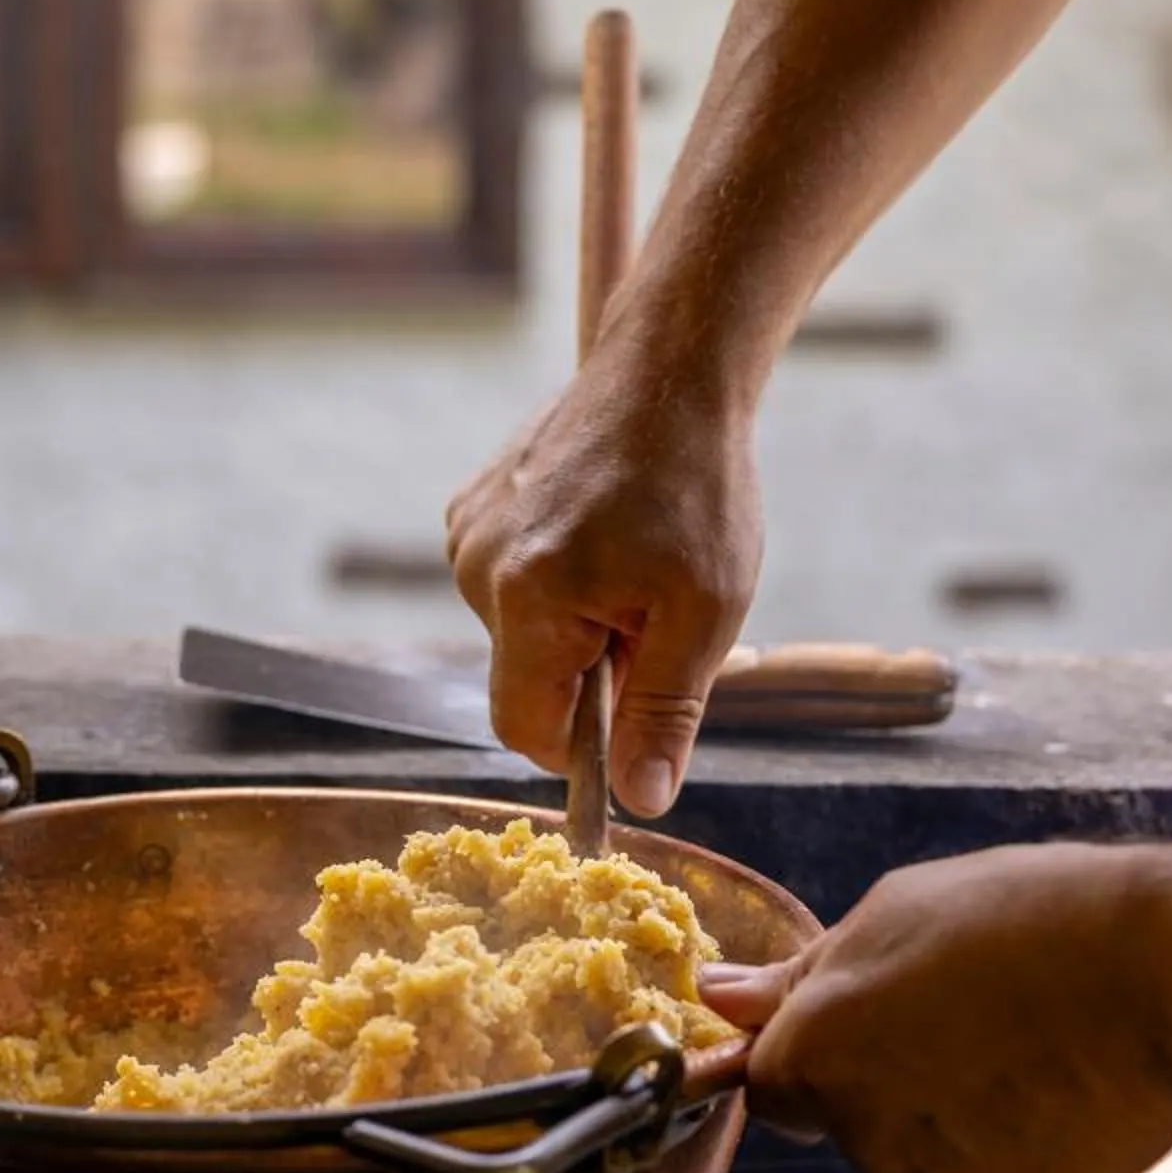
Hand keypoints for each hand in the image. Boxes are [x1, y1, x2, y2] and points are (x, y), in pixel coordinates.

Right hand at [444, 349, 759, 815]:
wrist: (668, 371)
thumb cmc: (696, 488)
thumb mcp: (704, 612)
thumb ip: (664, 712)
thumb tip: (640, 801)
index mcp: (529, 599)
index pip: (526, 730)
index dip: (584, 749)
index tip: (639, 717)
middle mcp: (476, 568)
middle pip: (524, 680)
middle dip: (591, 673)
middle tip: (655, 616)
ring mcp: (467, 532)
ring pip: (519, 633)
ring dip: (577, 625)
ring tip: (634, 564)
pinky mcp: (473, 507)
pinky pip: (509, 584)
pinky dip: (557, 582)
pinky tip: (603, 533)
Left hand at [700, 843, 1171, 1172]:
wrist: (1167, 971)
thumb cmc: (1024, 919)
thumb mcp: (891, 913)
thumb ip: (799, 976)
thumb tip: (720, 999)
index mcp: (815, 1059)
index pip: (773, 1085)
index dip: (823, 1053)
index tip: (880, 1024)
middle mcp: (865, 1139)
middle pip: (857, 1128)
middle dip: (897, 1087)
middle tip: (975, 1022)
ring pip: (936, 1167)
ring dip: (968, 1127)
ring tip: (1036, 1053)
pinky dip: (1037, 1163)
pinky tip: (1074, 1102)